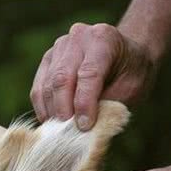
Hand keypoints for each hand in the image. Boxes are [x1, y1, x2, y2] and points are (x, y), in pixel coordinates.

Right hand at [29, 23, 157, 130]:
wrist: (126, 55)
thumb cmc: (132, 73)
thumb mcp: (131, 88)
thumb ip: (108, 104)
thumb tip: (83, 127)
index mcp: (103, 39)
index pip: (88, 74)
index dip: (84, 103)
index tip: (85, 127)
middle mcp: (78, 37)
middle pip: (62, 78)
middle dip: (63, 110)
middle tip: (67, 133)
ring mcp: (59, 47)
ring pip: (47, 84)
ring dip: (51, 112)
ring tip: (59, 132)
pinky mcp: (47, 60)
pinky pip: (38, 87)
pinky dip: (43, 108)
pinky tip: (51, 122)